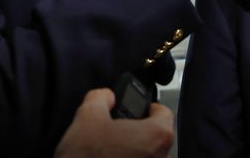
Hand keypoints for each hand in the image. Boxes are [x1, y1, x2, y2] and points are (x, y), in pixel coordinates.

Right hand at [55, 88, 173, 157]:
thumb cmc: (85, 157)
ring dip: (134, 153)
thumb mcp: (88, 115)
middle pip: (157, 137)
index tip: (135, 111)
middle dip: (139, 133)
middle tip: (117, 132)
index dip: (148, 108)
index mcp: (157, 136)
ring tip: (110, 152)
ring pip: (148, 156)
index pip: (164, 113)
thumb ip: (102, 97)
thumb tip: (107, 97)